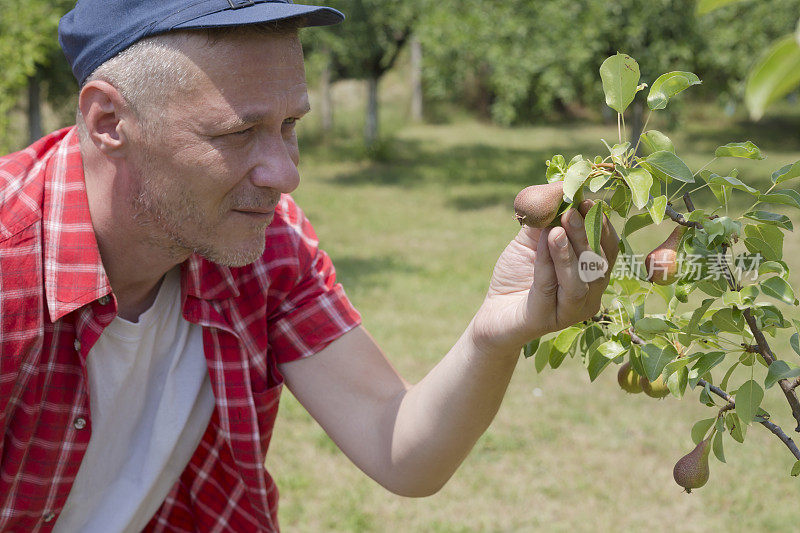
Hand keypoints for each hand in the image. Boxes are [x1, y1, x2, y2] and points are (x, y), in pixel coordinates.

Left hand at [471, 200, 618, 353]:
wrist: (493, 313)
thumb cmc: (518, 275)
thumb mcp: (532, 240)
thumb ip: (547, 217)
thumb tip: (563, 185)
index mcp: (592, 274)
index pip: (607, 248)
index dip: (601, 224)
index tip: (587, 199)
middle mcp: (590, 295)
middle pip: (598, 263)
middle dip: (586, 234)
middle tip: (573, 210)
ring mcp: (572, 311)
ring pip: (580, 280)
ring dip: (570, 250)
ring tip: (559, 227)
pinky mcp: (548, 319)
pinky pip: (551, 288)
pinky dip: (548, 263)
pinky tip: (545, 243)